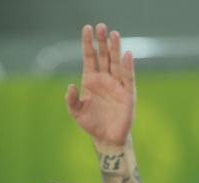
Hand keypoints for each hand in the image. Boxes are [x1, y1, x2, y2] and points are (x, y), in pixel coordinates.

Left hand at [65, 23, 134, 149]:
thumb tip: (70, 87)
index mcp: (91, 80)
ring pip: (116, 63)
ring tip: (114, 34)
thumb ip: (72, 100)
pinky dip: (127, 66)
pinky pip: (128, 78)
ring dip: (115, 49)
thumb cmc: (91, 124)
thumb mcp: (76, 113)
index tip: (87, 28)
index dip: (88, 43)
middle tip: (101, 26)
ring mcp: (117, 85)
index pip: (90, 57)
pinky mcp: (127, 94)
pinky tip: (126, 55)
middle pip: (104, 56)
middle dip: (102, 41)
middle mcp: (105, 79)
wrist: (106, 139)